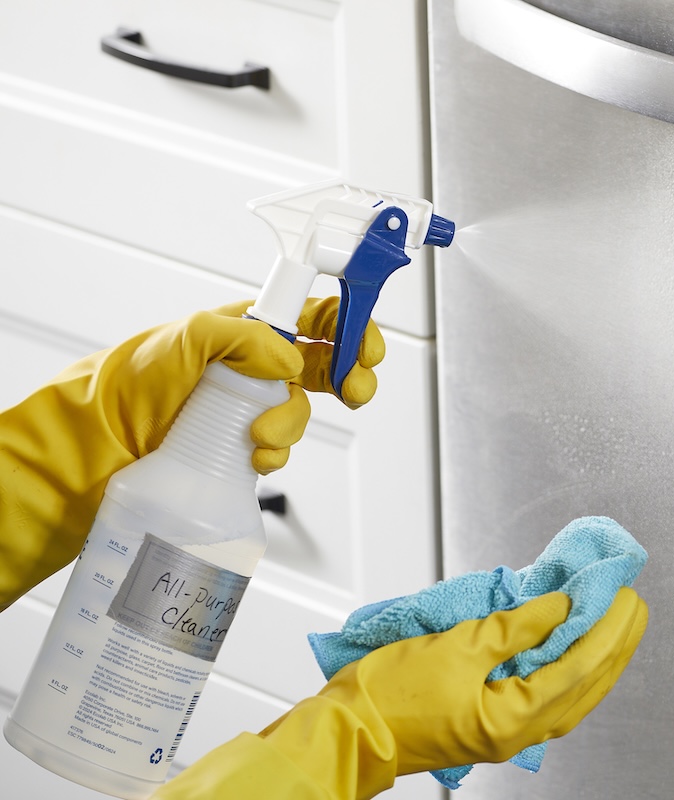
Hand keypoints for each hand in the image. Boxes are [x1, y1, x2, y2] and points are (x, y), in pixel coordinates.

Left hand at [0, 297, 382, 609]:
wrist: (100, 441)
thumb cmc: (133, 380)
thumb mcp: (187, 337)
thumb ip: (243, 337)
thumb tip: (290, 361)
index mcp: (252, 329)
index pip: (317, 317)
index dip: (351, 328)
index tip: (366, 349)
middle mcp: (258, 366)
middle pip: (329, 365)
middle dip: (352, 377)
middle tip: (354, 389)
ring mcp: (252, 407)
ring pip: (303, 412)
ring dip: (293, 425)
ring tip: (259, 435)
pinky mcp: (243, 445)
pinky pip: (280, 448)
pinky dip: (275, 454)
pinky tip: (253, 456)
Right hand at [152, 588, 648, 799]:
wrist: (347, 729)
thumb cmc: (389, 694)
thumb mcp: (458, 646)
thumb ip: (516, 627)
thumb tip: (559, 608)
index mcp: (513, 718)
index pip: (580, 667)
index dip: (607, 628)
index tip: (625, 595)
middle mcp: (518, 732)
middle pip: (586, 685)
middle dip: (615, 644)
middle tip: (634, 604)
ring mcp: (507, 731)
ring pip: (572, 694)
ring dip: (598, 658)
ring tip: (617, 625)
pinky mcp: (493, 722)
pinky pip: (548, 696)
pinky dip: (570, 670)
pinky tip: (574, 651)